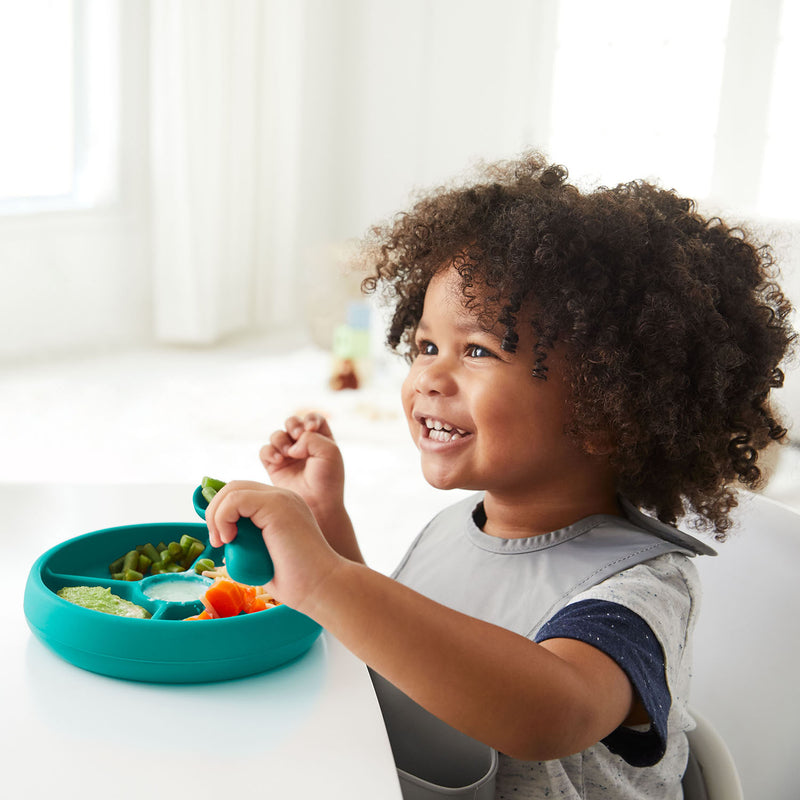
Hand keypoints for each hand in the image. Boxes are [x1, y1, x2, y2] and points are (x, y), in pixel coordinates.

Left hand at [205, 480, 343, 612]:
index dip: (223, 512)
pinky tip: (229, 538)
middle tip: (218, 541)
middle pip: (234, 486)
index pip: (243, 494)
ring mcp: (280, 498)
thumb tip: (225, 541)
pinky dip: (222, 517)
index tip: (221, 540)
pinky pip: (235, 499)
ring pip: (232, 489)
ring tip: (222, 541)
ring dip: (216, 515)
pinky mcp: (276, 504)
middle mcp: (282, 497)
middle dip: (215, 511)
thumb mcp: (264, 556)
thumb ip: (249, 542)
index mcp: (282, 507)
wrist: (322, 586)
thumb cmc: (297, 580)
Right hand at [260, 412, 343, 513]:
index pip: (312, 418)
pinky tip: (279, 461)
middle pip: (292, 422)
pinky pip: (265, 451)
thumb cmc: (328, 480)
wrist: (317, 505)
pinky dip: (269, 452)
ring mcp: (287, 456)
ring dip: (280, 440)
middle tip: (297, 436)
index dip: (309, 419)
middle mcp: (303, 446)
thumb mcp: (330, 452)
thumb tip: (292, 445)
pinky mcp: (274, 467)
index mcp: (321, 439)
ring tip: (288, 453)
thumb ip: (311, 438)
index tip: (310, 429)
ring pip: (277, 435)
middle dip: (292, 425)